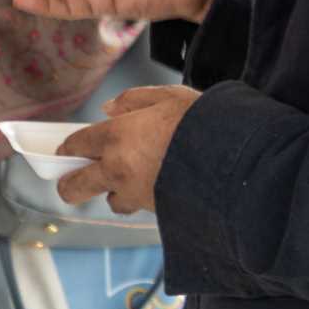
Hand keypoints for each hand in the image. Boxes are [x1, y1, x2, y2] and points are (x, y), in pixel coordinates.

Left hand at [54, 85, 198, 212]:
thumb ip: (134, 100)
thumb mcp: (171, 96)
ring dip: (118, 193)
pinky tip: (165, 185)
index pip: (75, 145)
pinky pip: (143, 208)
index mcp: (117, 136)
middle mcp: (119, 169)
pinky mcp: (158, 212)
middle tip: (73, 182)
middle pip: (75, 187)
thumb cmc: (207, 121)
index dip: (69, 148)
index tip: (68, 151)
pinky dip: (147, 200)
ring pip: (113, 201)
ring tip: (137, 180)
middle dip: (70, 186)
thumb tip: (109, 108)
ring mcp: (138, 194)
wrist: (240, 159)